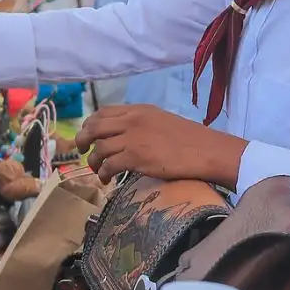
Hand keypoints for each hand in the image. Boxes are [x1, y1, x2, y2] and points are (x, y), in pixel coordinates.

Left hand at [76, 104, 245, 184]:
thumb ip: (141, 124)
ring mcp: (133, 138)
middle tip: (81, 151)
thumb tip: (124, 135)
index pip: (103, 112)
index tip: (87, 134)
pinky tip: (107, 180)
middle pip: (94, 127)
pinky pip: (109, 165)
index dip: (90, 124)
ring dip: (93, 161)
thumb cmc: (191, 139)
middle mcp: (132, 120)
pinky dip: (104, 173)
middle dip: (83, 140)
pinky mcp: (136, 157)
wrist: (207, 151)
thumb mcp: (162, 121)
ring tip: (98, 171)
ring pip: (99, 148)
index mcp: (139, 110)